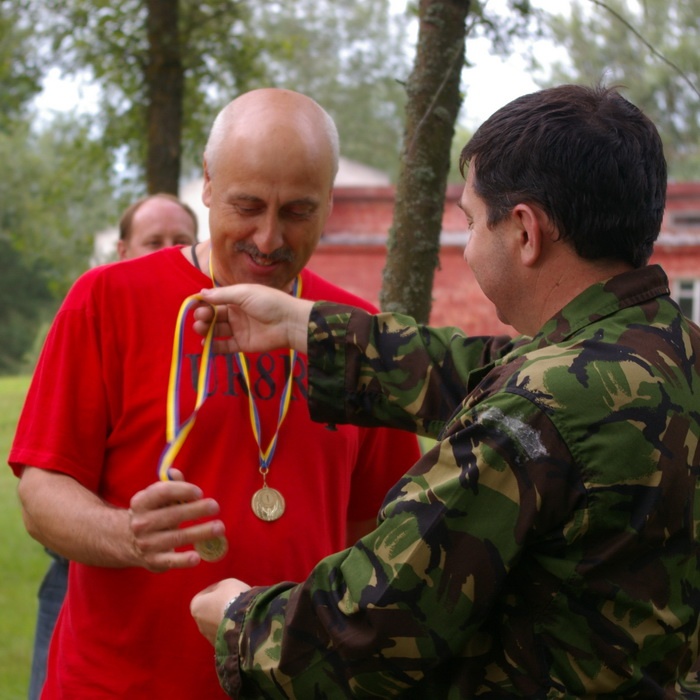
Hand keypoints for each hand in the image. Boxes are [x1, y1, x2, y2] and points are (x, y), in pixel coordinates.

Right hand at [128, 469, 226, 571]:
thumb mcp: (155, 498)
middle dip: (196, 510)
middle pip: (172, 515)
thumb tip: (175, 473)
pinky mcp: (153, 561)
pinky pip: (170, 561)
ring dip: (200, 532)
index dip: (183, 490)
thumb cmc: (152, 513)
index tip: (199, 492)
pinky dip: (183, 561)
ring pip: (176, 537)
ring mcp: (146, 543)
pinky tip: (197, 558)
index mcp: (141, 502)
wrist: (127, 541)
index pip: (162, 492)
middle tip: (215, 506)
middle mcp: (141, 523)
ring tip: (219, 527)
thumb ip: (170, 485)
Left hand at [191, 578, 250, 644]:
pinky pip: (227, 633)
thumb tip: (221, 592)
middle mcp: (199, 623)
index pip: (204, 595)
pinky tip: (244, 621)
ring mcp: (210, 637)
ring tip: (242, 611)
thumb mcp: (227, 584)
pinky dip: (233, 627)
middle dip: (220, 606)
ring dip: (227, 617)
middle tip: (234, 600)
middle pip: (210, 611)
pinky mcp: (221, 647)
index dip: (215, 590)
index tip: (226, 589)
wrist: (243, 622)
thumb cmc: (231, 597)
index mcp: (196, 606)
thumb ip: (220, 588)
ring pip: (218, 623)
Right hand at [192, 284, 312, 354]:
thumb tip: (201, 293)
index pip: (215, 301)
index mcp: (237, 299)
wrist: (289, 322)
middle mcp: (236, 314)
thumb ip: (222, 295)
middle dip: (204, 316)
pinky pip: (225, 346)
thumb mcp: (244, 293)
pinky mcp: (243, 344)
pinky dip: (214, 346)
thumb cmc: (269, 302)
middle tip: (200, 318)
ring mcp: (239, 329)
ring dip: (206, 330)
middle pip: (214, 316)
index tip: (193, 305)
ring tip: (200, 329)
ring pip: (217, 330)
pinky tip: (205, 344)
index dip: (204, 303)